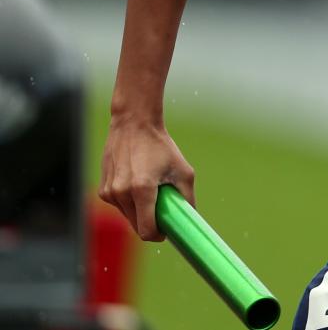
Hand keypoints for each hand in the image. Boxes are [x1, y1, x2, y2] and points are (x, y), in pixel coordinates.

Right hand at [98, 116, 195, 240]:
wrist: (134, 125)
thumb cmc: (161, 147)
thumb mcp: (184, 171)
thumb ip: (187, 198)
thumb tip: (190, 219)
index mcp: (142, 189)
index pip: (147, 230)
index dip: (159, 235)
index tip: (168, 230)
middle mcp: (121, 193)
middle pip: (137, 226)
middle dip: (151, 223)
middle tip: (164, 209)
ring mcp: (110, 192)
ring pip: (128, 217)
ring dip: (141, 212)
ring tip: (151, 191)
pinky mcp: (103, 190)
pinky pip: (120, 207)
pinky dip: (131, 203)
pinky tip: (137, 185)